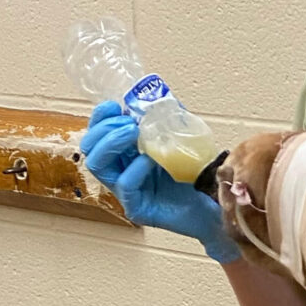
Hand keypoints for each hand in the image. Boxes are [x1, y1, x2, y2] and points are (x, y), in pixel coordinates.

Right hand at [79, 101, 238, 263]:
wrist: (215, 205)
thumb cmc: (196, 176)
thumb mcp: (180, 139)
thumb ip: (168, 120)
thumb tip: (159, 96)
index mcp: (126, 156)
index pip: (97, 134)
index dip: (100, 118)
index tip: (114, 105)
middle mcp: (120, 173)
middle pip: (90, 149)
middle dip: (104, 129)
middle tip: (128, 123)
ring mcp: (127, 193)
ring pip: (99, 166)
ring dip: (113, 143)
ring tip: (134, 133)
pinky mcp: (137, 209)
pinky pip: (125, 185)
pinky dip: (135, 168)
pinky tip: (150, 160)